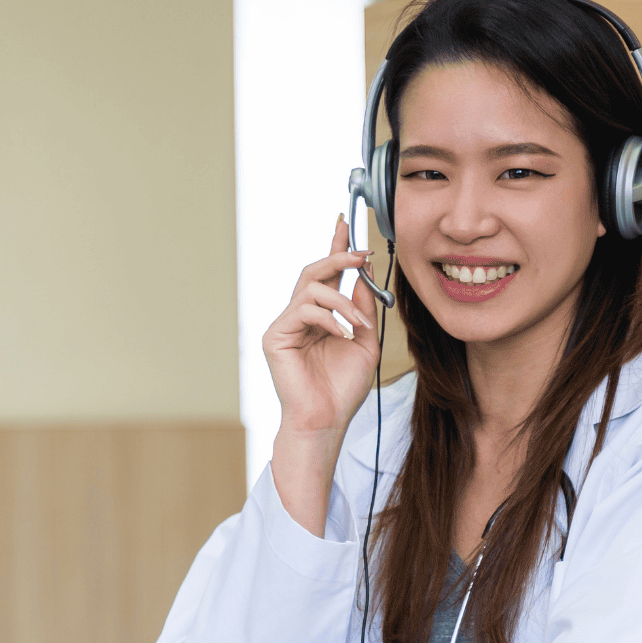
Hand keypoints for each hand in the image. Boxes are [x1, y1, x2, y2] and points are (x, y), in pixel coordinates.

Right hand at [263, 218, 382, 534]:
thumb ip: (362, 308)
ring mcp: (285, 325)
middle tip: (361, 255)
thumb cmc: (343, 387)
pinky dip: (329, 318)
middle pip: (313, 271)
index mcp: (320, 316)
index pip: (327, 274)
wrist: (327, 420)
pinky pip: (304, 310)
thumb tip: (363, 274)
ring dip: (341, 300)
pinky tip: (344, 334)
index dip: (336, 247)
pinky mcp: (276, 336)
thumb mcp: (365, 340)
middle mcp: (299, 316)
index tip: (346, 222)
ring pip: (310, 288)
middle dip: (338, 257)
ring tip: (358, 324)